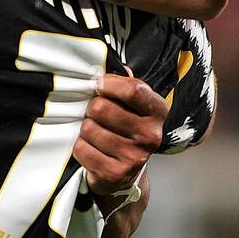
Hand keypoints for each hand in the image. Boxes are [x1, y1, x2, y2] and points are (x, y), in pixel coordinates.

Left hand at [72, 74, 167, 195]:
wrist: (124, 173)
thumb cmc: (124, 129)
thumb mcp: (131, 105)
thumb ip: (123, 84)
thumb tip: (108, 63)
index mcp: (158, 112)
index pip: (133, 89)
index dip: (108, 84)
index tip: (98, 85)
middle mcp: (151, 135)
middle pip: (101, 108)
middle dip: (92, 109)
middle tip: (96, 116)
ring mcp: (135, 156)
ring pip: (89, 128)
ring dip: (85, 130)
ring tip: (96, 135)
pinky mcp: (116, 173)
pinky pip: (82, 148)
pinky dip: (80, 148)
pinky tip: (92, 150)